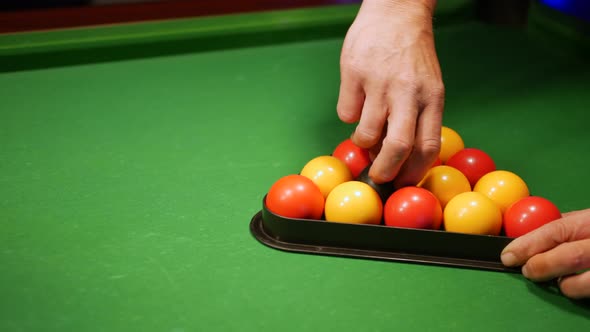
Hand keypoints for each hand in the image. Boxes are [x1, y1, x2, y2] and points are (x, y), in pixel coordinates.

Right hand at [337, 0, 443, 184]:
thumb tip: (401, 157)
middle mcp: (408, 92)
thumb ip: (418, 118)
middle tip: (376, 176)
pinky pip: (345, 113)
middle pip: (398, 147)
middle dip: (384, 171)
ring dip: (361, 143)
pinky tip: (357, 99)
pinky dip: (349, 116)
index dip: (414, 172)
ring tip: (364, 133)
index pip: (428, 146)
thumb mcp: (428, 85)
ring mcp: (379, 82)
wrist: (395, 11)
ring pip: (365, 134)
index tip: (403, 183)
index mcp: (432, 97)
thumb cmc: (411, 54)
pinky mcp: (354, 73)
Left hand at [501, 209, 589, 298]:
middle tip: (528, 271)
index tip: (507, 255)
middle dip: (541, 266)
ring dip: (566, 285)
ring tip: (563, 280)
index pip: (556, 230)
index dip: (528, 244)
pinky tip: (583, 284)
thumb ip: (567, 224)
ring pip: (584, 284)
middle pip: (570, 257)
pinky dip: (584, 292)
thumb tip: (528, 232)